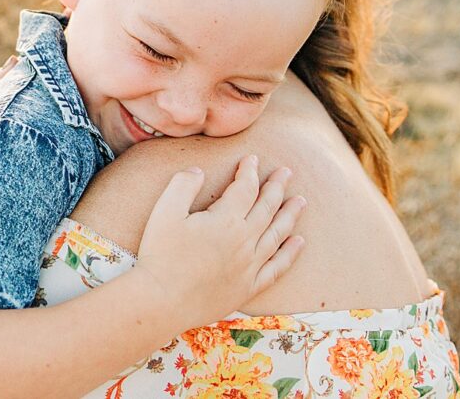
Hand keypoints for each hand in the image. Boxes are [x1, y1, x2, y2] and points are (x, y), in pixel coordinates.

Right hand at [134, 155, 305, 329]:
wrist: (162, 300)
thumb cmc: (160, 254)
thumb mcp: (163, 212)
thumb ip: (182, 185)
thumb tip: (198, 170)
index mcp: (226, 220)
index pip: (245, 188)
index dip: (249, 171)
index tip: (251, 159)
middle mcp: (245, 241)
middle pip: (267, 207)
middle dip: (277, 186)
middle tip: (286, 172)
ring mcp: (250, 265)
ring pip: (278, 234)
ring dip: (290, 214)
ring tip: (300, 201)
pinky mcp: (249, 286)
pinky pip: (278, 267)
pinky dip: (291, 253)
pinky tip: (298, 242)